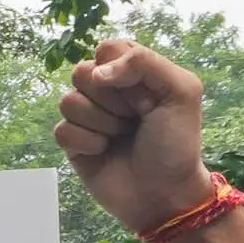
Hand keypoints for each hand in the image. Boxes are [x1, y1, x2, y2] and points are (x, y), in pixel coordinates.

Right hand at [54, 39, 216, 234]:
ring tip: (120, 137)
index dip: (121, 71)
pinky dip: (85, 143)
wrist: (164, 194)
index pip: (106, 49)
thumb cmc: (176, 143)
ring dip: (100, 123)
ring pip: (68, 101)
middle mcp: (107, 90)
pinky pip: (61, 129)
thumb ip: (144, 63)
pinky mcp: (73, 142)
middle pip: (82, 72)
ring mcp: (88, 116)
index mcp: (133, 72)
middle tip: (135, 118)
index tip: (146, 96)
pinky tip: (103, 152)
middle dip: (111, 100)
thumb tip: (98, 72)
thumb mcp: (181, 91)